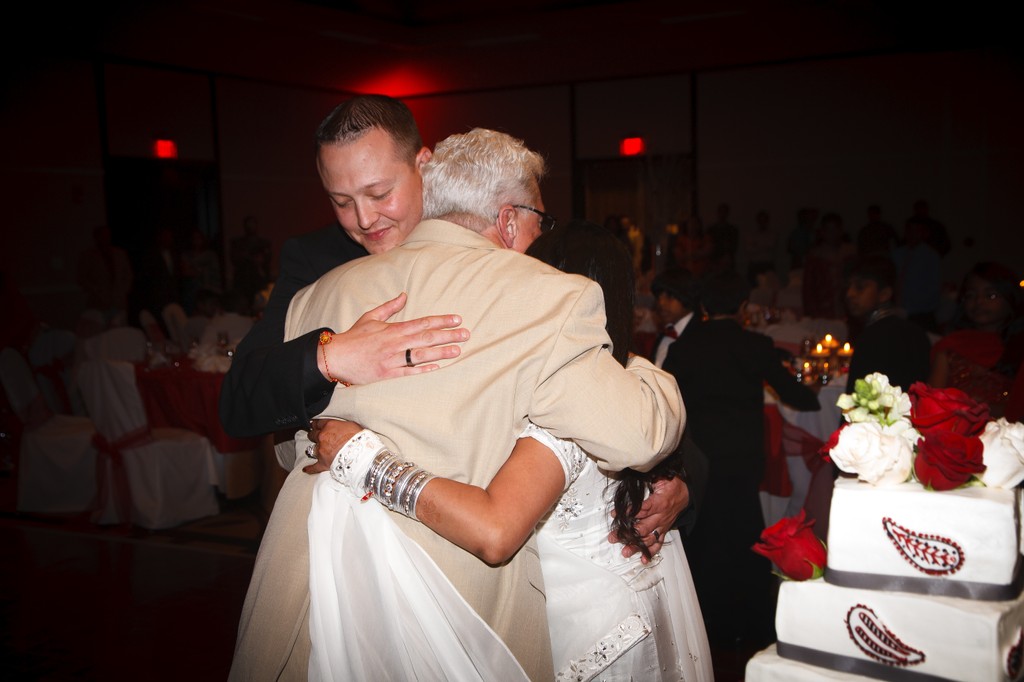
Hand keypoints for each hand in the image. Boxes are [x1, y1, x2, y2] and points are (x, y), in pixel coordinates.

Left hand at [303, 418, 364, 473]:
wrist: (363, 455)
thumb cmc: (361, 439)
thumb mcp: (352, 425)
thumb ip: (340, 424)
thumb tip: (339, 425)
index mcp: (329, 426)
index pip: (318, 422)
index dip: (316, 424)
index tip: (315, 424)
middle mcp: (323, 437)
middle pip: (312, 434)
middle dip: (314, 434)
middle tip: (316, 435)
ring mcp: (321, 451)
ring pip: (311, 449)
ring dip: (314, 449)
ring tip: (316, 449)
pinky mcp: (323, 463)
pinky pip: (313, 467)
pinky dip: (310, 468)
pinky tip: (306, 469)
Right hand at [320, 292, 468, 384]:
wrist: (335, 357)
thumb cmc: (354, 337)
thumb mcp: (371, 317)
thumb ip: (389, 307)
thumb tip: (404, 295)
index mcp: (393, 329)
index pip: (422, 323)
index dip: (441, 320)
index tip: (457, 319)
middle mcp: (395, 343)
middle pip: (426, 338)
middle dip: (448, 335)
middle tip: (466, 334)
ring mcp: (391, 360)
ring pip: (420, 355)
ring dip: (440, 353)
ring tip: (457, 350)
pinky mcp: (387, 375)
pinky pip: (408, 373)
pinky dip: (422, 370)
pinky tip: (437, 367)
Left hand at [608, 476, 688, 562]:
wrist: (686, 492)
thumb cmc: (673, 485)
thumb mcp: (661, 477)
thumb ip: (649, 477)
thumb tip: (636, 472)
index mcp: (659, 503)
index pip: (642, 509)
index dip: (629, 512)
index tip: (616, 514)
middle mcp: (661, 516)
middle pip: (642, 528)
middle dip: (627, 533)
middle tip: (614, 536)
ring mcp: (662, 525)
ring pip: (649, 538)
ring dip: (636, 546)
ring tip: (625, 551)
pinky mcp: (664, 529)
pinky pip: (658, 543)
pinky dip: (651, 552)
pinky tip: (644, 559)